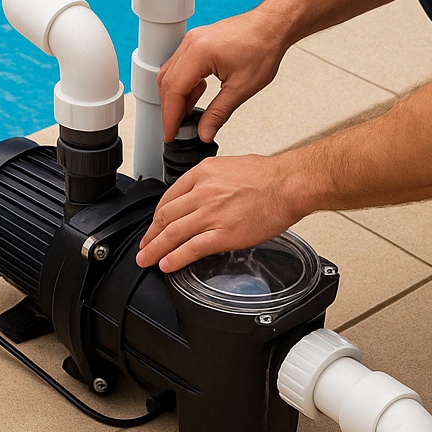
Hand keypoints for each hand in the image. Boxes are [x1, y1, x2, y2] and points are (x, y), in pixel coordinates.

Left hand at [135, 153, 308, 272]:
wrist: (288, 185)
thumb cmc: (268, 176)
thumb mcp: (230, 166)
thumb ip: (212, 180)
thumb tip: (204, 194)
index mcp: (202, 173)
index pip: (169, 197)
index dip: (157, 216)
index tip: (154, 225)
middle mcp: (202, 193)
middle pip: (165, 217)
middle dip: (150, 235)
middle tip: (143, 246)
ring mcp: (211, 214)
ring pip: (173, 233)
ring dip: (155, 249)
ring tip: (146, 259)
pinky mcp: (223, 233)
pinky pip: (191, 248)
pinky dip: (175, 258)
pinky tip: (167, 264)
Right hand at [158, 9, 290, 142]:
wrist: (272, 26)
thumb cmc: (263, 47)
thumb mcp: (242, 88)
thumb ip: (219, 113)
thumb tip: (205, 132)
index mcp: (199, 53)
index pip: (174, 91)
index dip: (170, 116)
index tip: (171, 133)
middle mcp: (191, 43)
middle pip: (167, 82)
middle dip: (170, 108)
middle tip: (177, 129)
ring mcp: (192, 40)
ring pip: (171, 74)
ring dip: (176, 96)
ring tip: (189, 115)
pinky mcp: (197, 41)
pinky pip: (180, 65)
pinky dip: (183, 84)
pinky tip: (196, 96)